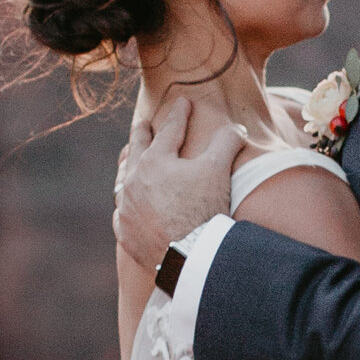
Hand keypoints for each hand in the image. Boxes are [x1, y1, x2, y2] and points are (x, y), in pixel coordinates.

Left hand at [115, 90, 245, 274]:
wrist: (189, 257)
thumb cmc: (203, 210)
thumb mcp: (218, 171)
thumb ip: (226, 143)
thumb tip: (237, 128)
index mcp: (154, 161)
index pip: (170, 130)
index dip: (180, 114)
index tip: (183, 102)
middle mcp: (133, 181)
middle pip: (136, 150)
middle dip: (141, 133)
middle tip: (142, 123)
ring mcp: (126, 207)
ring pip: (122, 180)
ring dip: (127, 167)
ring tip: (129, 159)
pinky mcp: (125, 232)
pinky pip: (122, 213)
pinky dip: (126, 204)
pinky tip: (128, 204)